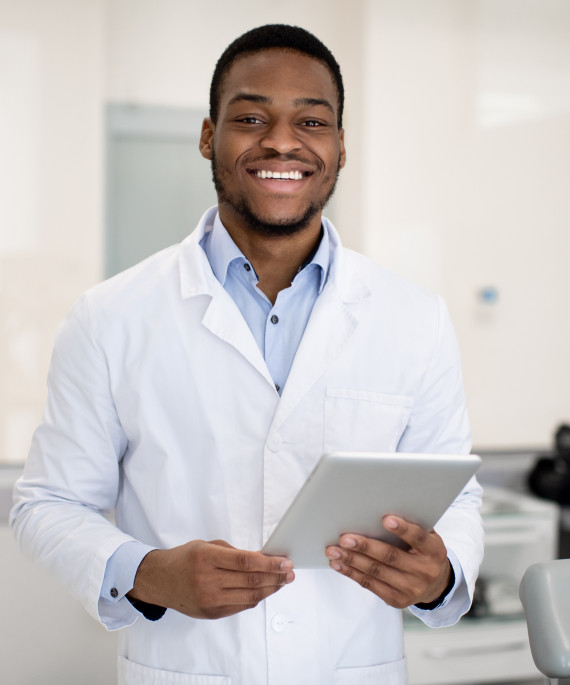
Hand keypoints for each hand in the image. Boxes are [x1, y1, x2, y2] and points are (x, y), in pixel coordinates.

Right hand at [128, 539, 294, 619]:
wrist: (159, 580)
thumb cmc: (185, 558)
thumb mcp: (207, 546)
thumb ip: (235, 553)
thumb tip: (264, 558)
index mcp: (206, 558)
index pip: (246, 562)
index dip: (270, 563)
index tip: (285, 561)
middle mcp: (207, 580)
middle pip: (251, 582)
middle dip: (276, 577)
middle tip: (290, 572)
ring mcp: (209, 600)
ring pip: (250, 598)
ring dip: (271, 589)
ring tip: (283, 581)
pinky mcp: (211, 613)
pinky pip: (241, 606)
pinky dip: (256, 598)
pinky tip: (266, 590)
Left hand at [325, 516, 450, 608]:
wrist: (436, 584)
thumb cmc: (424, 550)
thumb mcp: (426, 536)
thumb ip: (411, 524)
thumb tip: (380, 506)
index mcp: (434, 550)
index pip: (418, 538)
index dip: (403, 529)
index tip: (385, 519)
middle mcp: (425, 571)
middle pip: (391, 557)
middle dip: (365, 546)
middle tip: (345, 538)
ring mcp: (411, 588)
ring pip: (376, 572)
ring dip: (351, 561)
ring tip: (334, 551)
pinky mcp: (397, 600)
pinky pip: (371, 585)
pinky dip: (352, 573)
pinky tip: (339, 565)